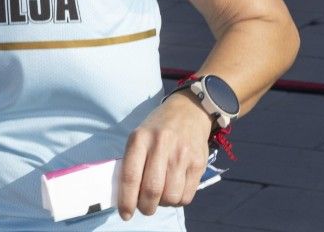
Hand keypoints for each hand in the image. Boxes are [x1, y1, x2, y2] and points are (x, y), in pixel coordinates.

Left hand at [118, 94, 212, 218]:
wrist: (189, 110)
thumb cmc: (158, 127)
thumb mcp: (139, 136)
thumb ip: (132, 162)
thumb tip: (125, 195)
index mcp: (140, 139)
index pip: (130, 176)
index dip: (126, 200)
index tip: (125, 214)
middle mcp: (161, 145)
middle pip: (151, 190)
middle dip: (146, 207)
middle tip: (145, 208)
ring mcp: (182, 155)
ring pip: (170, 197)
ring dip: (163, 204)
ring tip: (161, 195)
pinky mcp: (198, 163)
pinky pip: (186, 196)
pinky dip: (177, 201)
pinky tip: (174, 190)